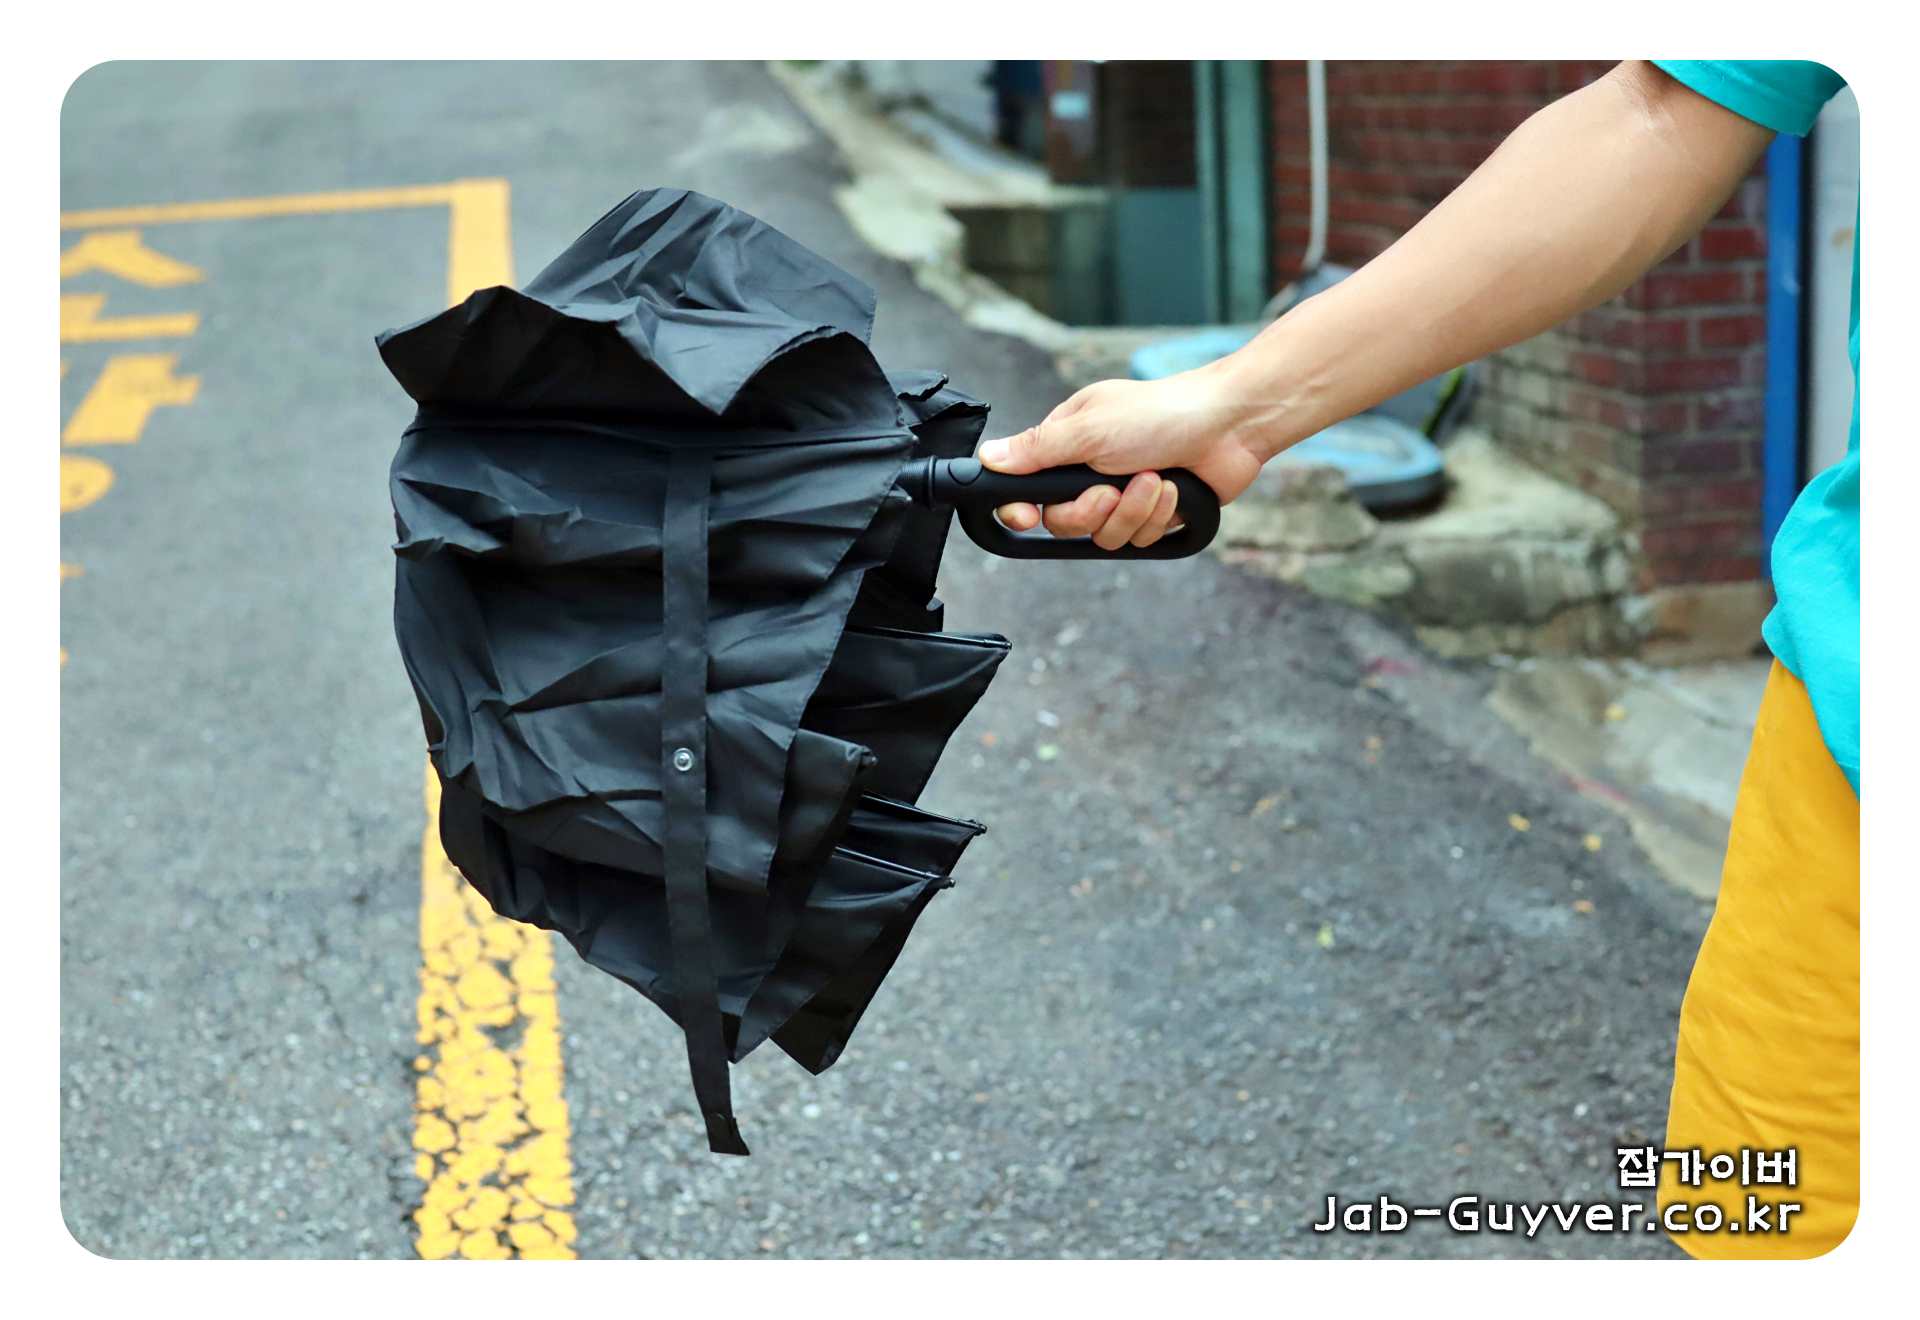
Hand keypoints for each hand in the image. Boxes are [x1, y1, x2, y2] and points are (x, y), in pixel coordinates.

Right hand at [976, 368, 1266, 549]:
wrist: (1229, 425)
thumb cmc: (1163, 412)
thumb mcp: (1090, 428)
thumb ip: (1038, 449)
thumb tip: (988, 457)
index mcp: (1067, 445)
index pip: (1025, 488)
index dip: (1022, 510)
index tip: (1027, 516)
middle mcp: (1090, 471)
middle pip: (1065, 522)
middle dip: (1091, 511)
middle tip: (1110, 489)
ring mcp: (1123, 494)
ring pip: (1104, 535)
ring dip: (1132, 511)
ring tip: (1154, 479)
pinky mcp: (1153, 514)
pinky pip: (1139, 539)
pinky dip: (1157, 516)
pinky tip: (1172, 490)